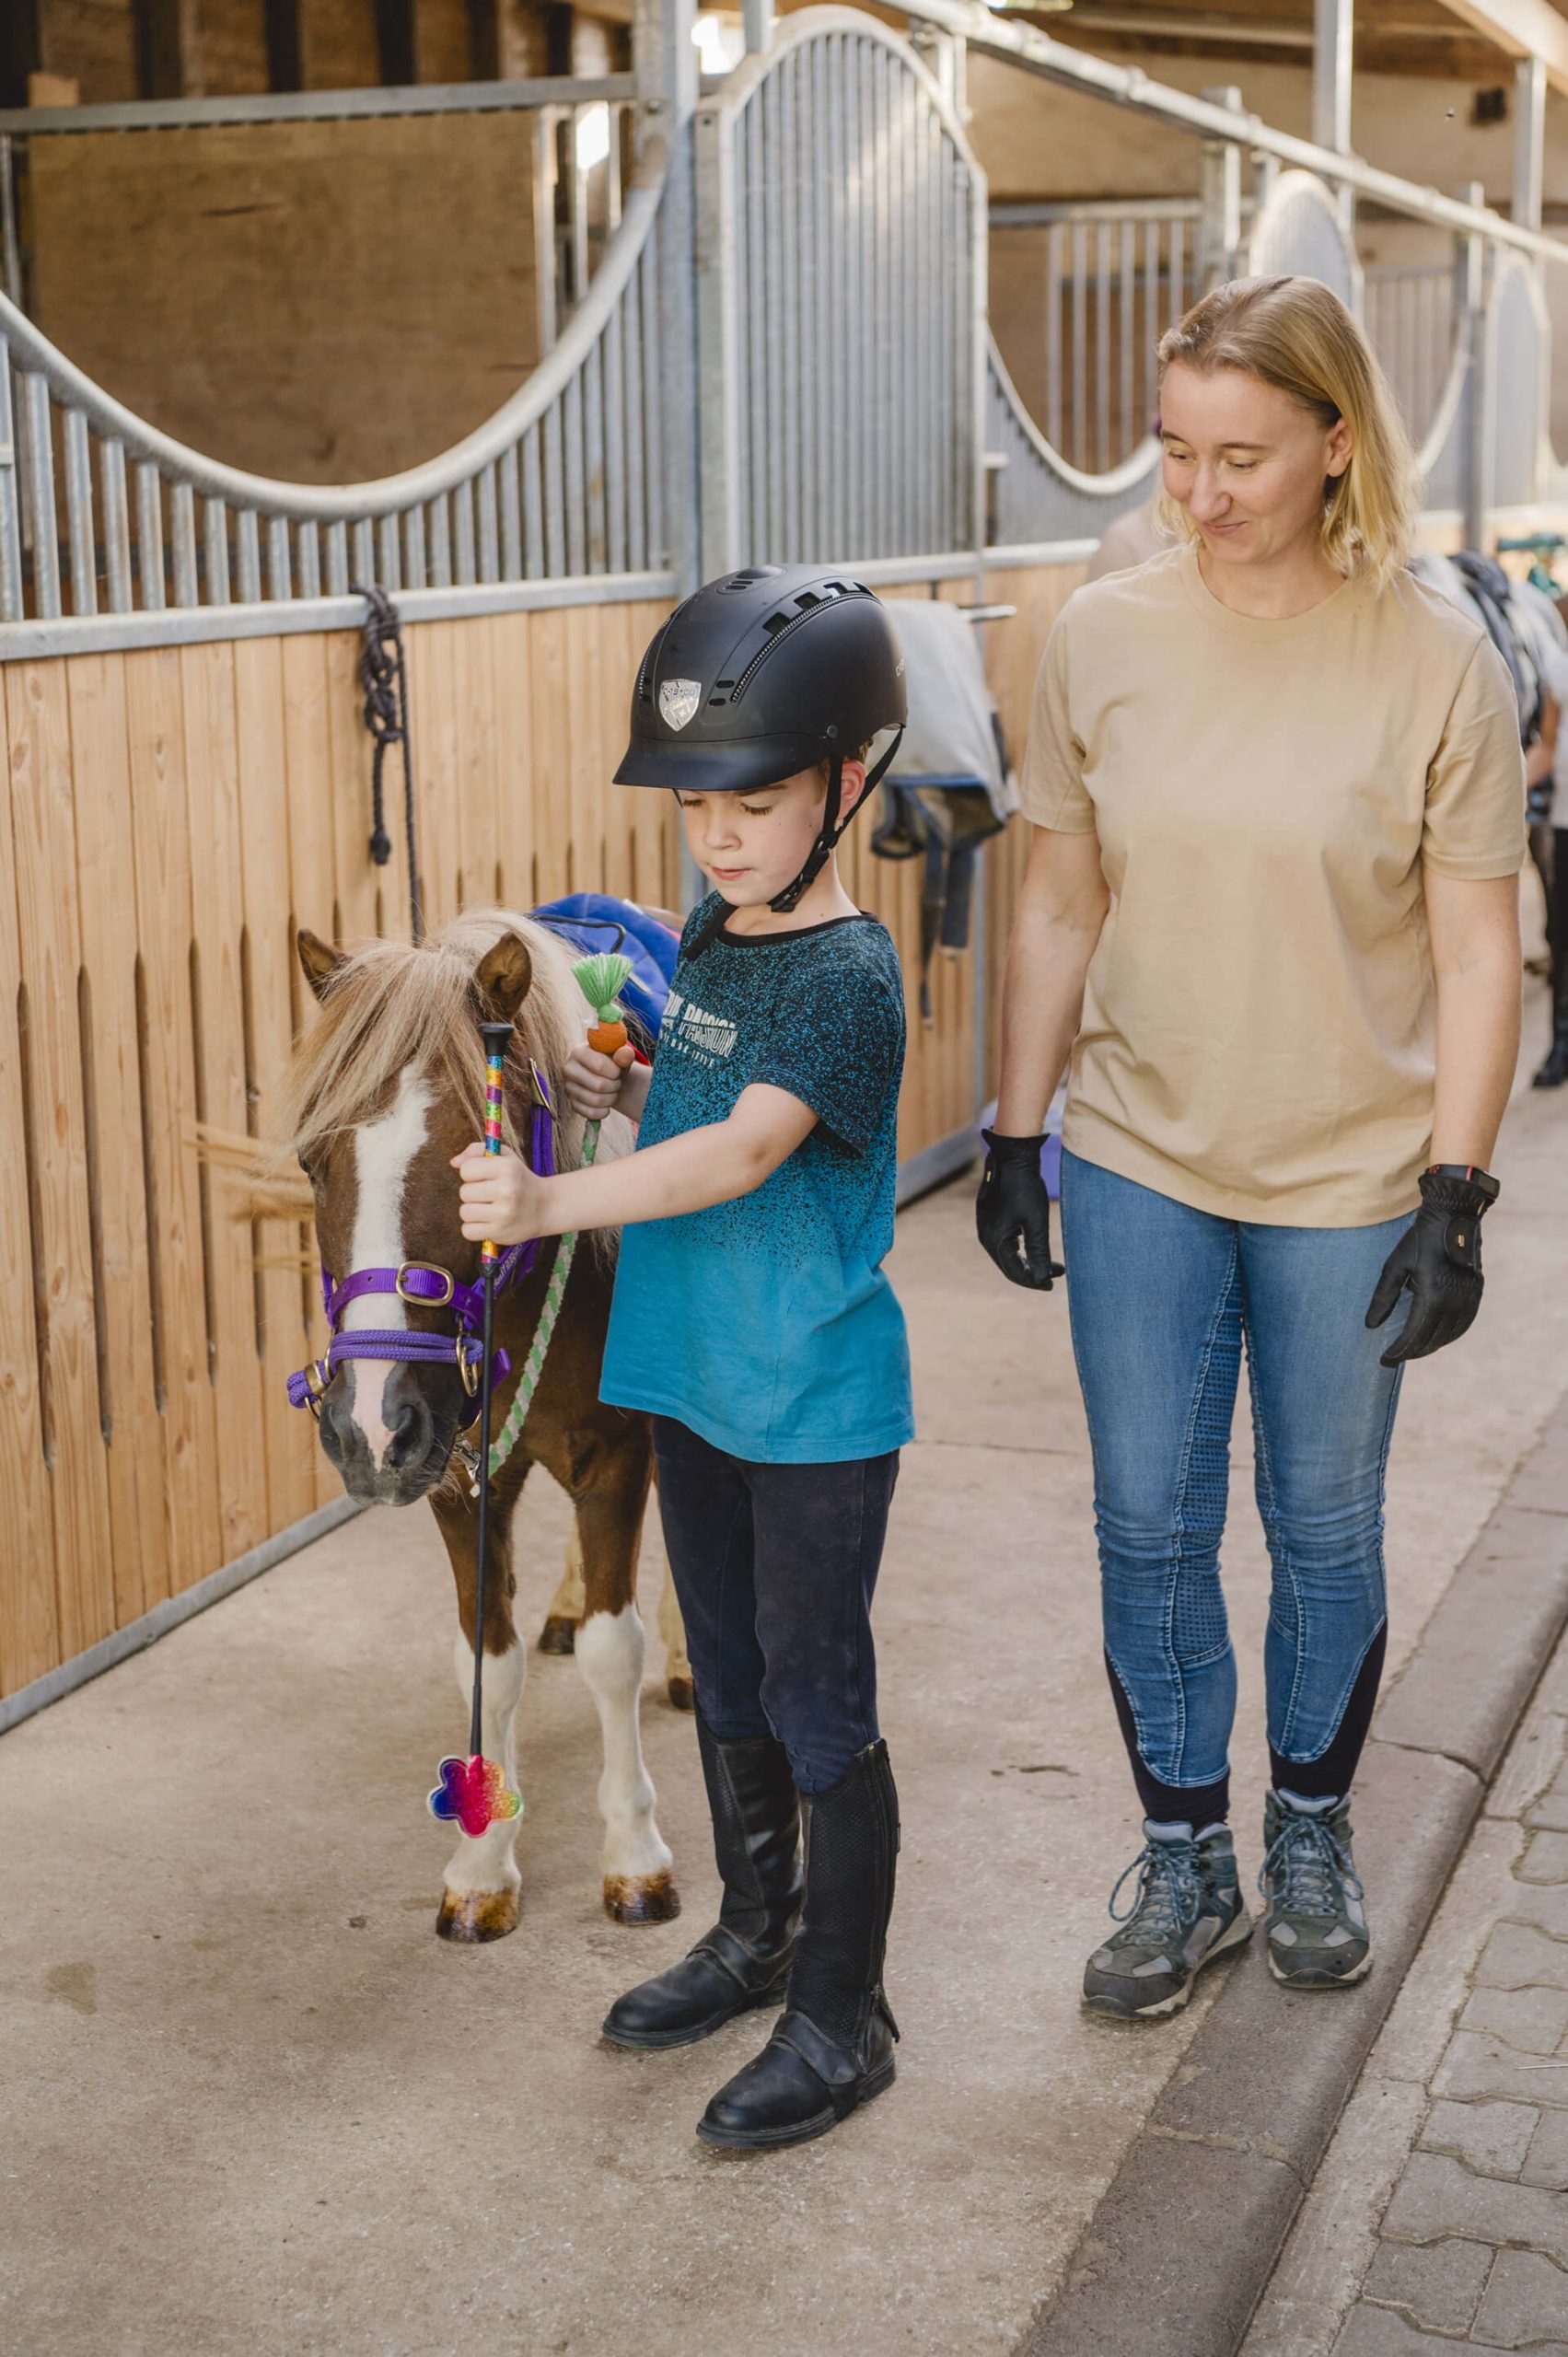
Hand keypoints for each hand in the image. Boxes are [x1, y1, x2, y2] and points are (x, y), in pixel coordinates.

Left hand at [452, 1144, 546, 1246]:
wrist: (545, 1207)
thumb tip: (454, 1163)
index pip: (466, 1170)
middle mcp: (507, 1189)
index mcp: (507, 1167)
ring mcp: (504, 1213)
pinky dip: (474, 1228)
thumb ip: (477, 1151)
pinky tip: (488, 1222)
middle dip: (473, 1194)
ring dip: (473, 1212)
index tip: (485, 1178)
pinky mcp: (500, 1232)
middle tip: (489, 1195)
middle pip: (464, 1192)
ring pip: (464, 1212)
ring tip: (489, 1209)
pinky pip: (468, 1231)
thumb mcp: (504, 1157)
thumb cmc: (519, 1179)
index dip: (472, 1174)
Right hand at [565, 1038, 635, 1118]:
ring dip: (611, 1098)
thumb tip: (626, 1054)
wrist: (606, 1077)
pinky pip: (592, 1113)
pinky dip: (605, 1111)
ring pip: (596, 1101)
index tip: (618, 1070)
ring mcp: (568, 1088)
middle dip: (615, 1085)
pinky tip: (607, 1103)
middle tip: (617, 1081)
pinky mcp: (572, 1104)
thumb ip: (624, 1054)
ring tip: (613, 1091)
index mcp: (578, 1052)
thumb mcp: (619, 1056)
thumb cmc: (612, 1063)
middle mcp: (568, 1069)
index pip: (600, 1066)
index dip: (615, 1071)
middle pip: (599, 1085)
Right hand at [975, 1128, 1063, 1289]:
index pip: (1014, 1272)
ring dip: (1027, 1260)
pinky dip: (1019, 1248)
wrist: (1012, 1155)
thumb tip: (1042, 1280)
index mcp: (994, 1240)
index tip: (1054, 1284)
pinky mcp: (990, 1216)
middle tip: (1055, 1274)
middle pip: (1009, 1265)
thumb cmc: (1025, 1187)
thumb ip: (1039, 1253)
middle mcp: (985, 1236)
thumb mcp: (1036, 1223)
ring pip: (1006, 1254)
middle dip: (1032, 1272)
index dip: (1035, 1281)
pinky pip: (1004, 1241)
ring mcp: (985, 1225)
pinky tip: (1033, 1245)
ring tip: (1048, 1263)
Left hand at [1365, 1168, 1492, 1366]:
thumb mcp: (1394, 1266)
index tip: (1385, 1359)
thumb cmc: (1419, 1240)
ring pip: (1449, 1336)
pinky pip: (1463, 1324)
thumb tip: (1371, 1325)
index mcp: (1433, 1296)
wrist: (1453, 1217)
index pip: (1414, 1335)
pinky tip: (1436, 1337)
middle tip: (1394, 1358)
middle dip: (1412, 1352)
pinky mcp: (1477, 1293)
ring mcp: (1469, 1298)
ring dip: (1430, 1346)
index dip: (1399, 1351)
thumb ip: (1383, 1297)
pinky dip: (1448, 1336)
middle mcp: (1455, 1302)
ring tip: (1412, 1350)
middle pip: (1432, 1340)